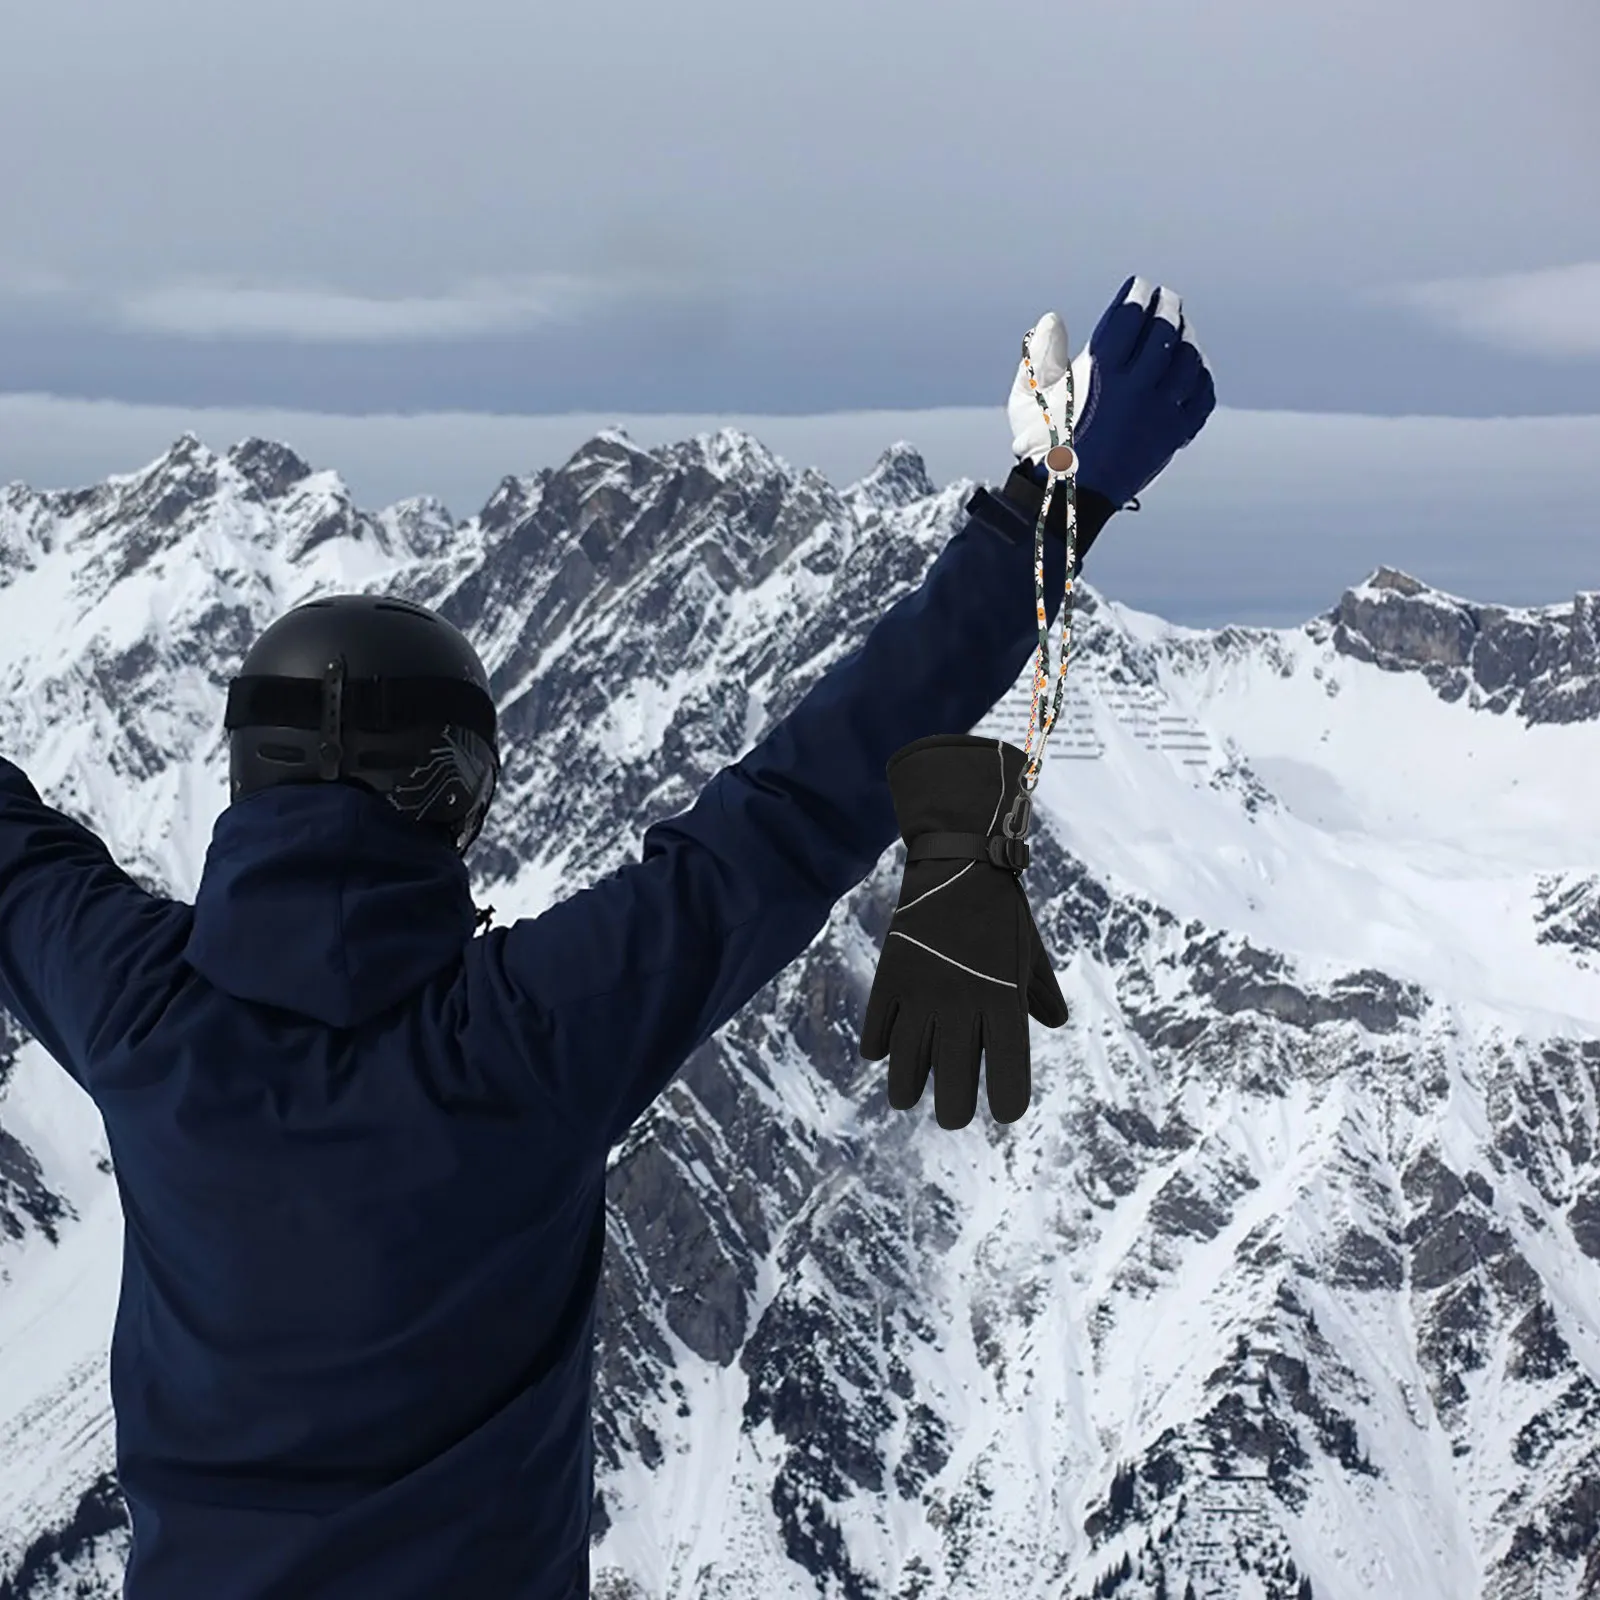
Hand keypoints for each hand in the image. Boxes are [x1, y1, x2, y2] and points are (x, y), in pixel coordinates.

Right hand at [1008, 275, 1215, 507]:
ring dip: (1186, 339)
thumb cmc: (1043, 447)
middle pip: (1164, 332)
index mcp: (1101, 374)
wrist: (1068, 499)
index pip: (1129, 318)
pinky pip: (1201, 398)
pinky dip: (1201, 377)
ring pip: (1188, 361)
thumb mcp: (1029, 398)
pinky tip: (1194, 368)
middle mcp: (1137, 390)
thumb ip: (1041, 355)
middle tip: (1165, 299)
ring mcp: (1160, 414)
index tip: (1139, 286)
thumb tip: (1051, 320)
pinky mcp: (1174, 437)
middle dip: (1166, 308)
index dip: (1137, 295)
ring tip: (1181, 329)